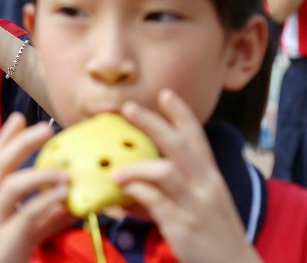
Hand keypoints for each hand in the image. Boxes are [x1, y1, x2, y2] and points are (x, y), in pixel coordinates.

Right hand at [0, 113, 71, 262]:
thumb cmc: (1, 261)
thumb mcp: (24, 234)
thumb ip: (46, 216)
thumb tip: (73, 200)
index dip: (5, 139)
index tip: (19, 117)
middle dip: (20, 143)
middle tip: (46, 128)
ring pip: (10, 187)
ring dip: (39, 174)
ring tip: (66, 171)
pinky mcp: (4, 242)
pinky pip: (25, 215)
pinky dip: (45, 201)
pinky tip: (64, 194)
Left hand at [114, 90, 262, 262]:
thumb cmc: (212, 233)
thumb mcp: (200, 203)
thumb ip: (172, 186)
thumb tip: (132, 176)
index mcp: (210, 176)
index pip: (197, 137)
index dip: (181, 114)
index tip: (165, 93)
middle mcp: (205, 185)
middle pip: (178, 144)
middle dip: (152, 123)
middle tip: (129, 108)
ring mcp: (194, 204)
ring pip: (164, 171)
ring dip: (135, 168)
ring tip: (114, 175)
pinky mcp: (182, 225)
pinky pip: (153, 202)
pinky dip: (134, 195)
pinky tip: (120, 198)